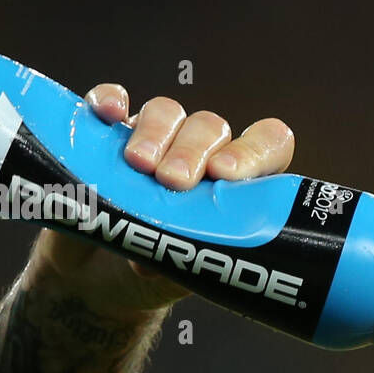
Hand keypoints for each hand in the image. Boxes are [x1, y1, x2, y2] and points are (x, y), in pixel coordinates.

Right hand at [26, 84, 295, 320]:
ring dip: (154, 133)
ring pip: (165, 113)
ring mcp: (156, 138)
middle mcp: (201, 152)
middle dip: (191, 151)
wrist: (106, 270)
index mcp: (236, 182)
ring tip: (138, 164)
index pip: (267, 146)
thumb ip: (179, 259)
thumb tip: (160, 264)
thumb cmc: (160, 266)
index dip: (252, 153)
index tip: (226, 175)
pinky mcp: (109, 133)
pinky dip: (109, 101)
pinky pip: (111, 102)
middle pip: (209, 128)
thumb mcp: (177, 271)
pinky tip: (108, 114)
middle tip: (174, 181)